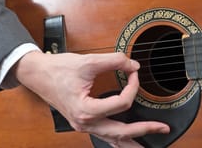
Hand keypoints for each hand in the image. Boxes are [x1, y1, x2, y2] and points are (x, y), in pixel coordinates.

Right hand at [13, 51, 169, 146]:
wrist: (38, 74)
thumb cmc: (58, 69)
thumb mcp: (88, 62)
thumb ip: (114, 61)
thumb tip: (132, 65)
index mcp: (86, 110)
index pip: (121, 103)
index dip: (133, 86)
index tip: (133, 72)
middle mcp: (85, 123)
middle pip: (120, 132)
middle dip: (144, 130)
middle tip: (162, 128)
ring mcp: (84, 125)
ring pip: (112, 139)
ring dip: (132, 141)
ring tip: (149, 146)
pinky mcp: (84, 122)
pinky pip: (105, 135)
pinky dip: (118, 140)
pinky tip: (128, 142)